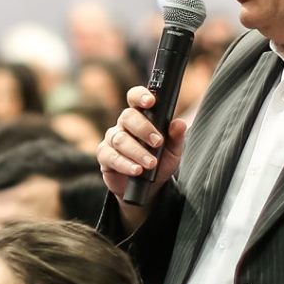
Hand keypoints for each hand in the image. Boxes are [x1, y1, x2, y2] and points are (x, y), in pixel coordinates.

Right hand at [99, 86, 190, 203]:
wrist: (148, 188)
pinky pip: (111, 157)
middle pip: (127, 117)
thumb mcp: (173, 151)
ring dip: (137, 152)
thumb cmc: (160, 163)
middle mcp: (124, 125)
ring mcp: (112, 139)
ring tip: (151, 163)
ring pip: (120, 139)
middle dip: (144, 129)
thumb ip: (176, 137)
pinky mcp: (104, 156)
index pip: (135, 98)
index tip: (150, 101)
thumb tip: (179, 124)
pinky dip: (125, 164)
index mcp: (140, 116)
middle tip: (158, 142)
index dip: (140, 96)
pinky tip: (136, 170)